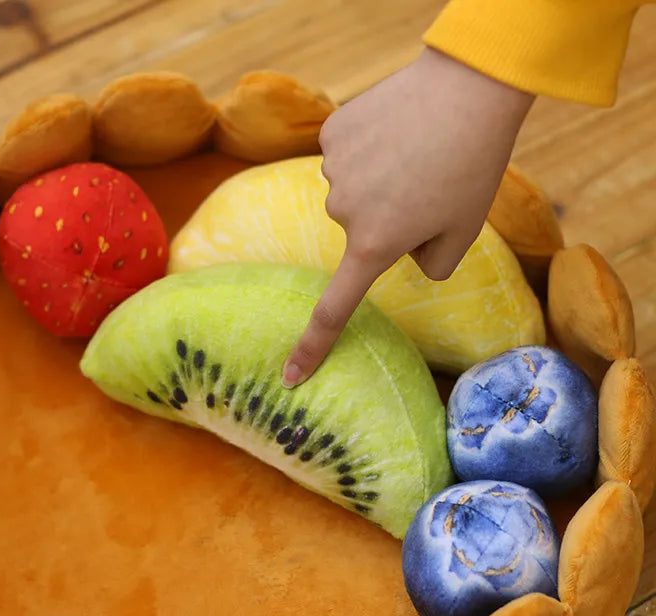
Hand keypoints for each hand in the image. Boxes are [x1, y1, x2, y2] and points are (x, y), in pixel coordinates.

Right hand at [282, 47, 533, 387]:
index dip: (312, 348)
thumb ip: (430, 265)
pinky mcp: (332, 133)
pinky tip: (396, 129)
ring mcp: (333, 170)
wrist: (468, 89)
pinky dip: (367, 146)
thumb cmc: (472, 167)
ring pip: (353, 188)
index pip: (334, 310)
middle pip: (360, 229)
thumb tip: (405, 250)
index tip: (291, 377)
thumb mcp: (463, 232)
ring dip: (378, 178)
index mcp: (374, 245)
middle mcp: (343, 213)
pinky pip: (345, 152)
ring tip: (416, 151)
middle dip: (387, 217)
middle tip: (427, 185)